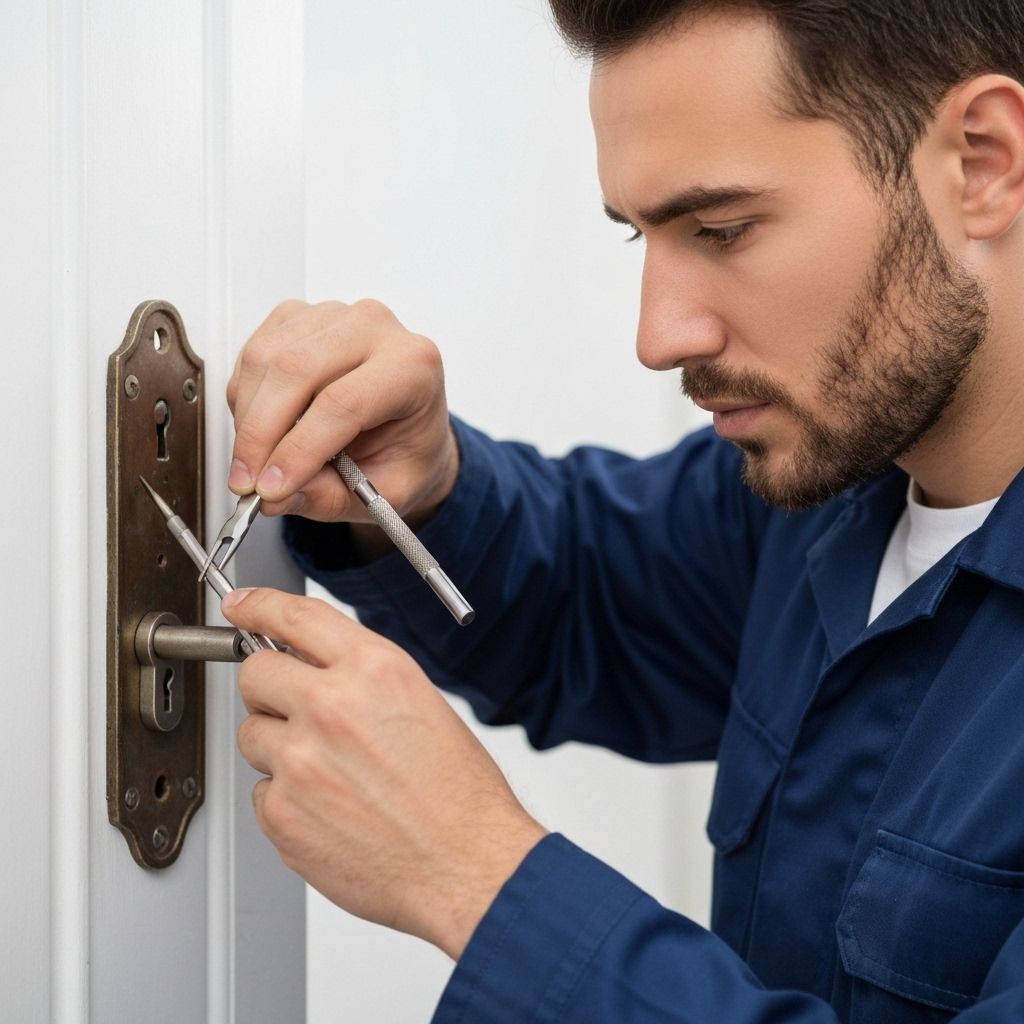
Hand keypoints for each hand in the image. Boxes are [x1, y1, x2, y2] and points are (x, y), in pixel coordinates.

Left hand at [221, 587, 547, 958]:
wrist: (466, 865)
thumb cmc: (458, 793)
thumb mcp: (422, 703)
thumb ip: (361, 677)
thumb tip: (314, 668)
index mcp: (374, 670)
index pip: (297, 616)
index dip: (260, 607)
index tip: (241, 607)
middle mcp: (330, 707)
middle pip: (255, 674)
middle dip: (269, 688)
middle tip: (294, 711)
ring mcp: (299, 761)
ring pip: (252, 735)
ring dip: (279, 748)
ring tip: (331, 774)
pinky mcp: (281, 813)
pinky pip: (262, 792)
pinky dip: (287, 800)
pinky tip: (331, 810)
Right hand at [226, 299, 458, 523]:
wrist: (409, 424)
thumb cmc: (407, 450)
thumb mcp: (388, 491)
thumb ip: (332, 497)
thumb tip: (276, 498)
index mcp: (413, 367)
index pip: (344, 402)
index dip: (299, 449)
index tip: (270, 488)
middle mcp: (376, 329)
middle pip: (296, 371)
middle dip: (261, 435)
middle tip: (246, 482)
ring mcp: (335, 316)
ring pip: (267, 360)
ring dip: (248, 418)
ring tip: (255, 460)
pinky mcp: (300, 317)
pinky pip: (254, 353)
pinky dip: (246, 397)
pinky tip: (260, 426)